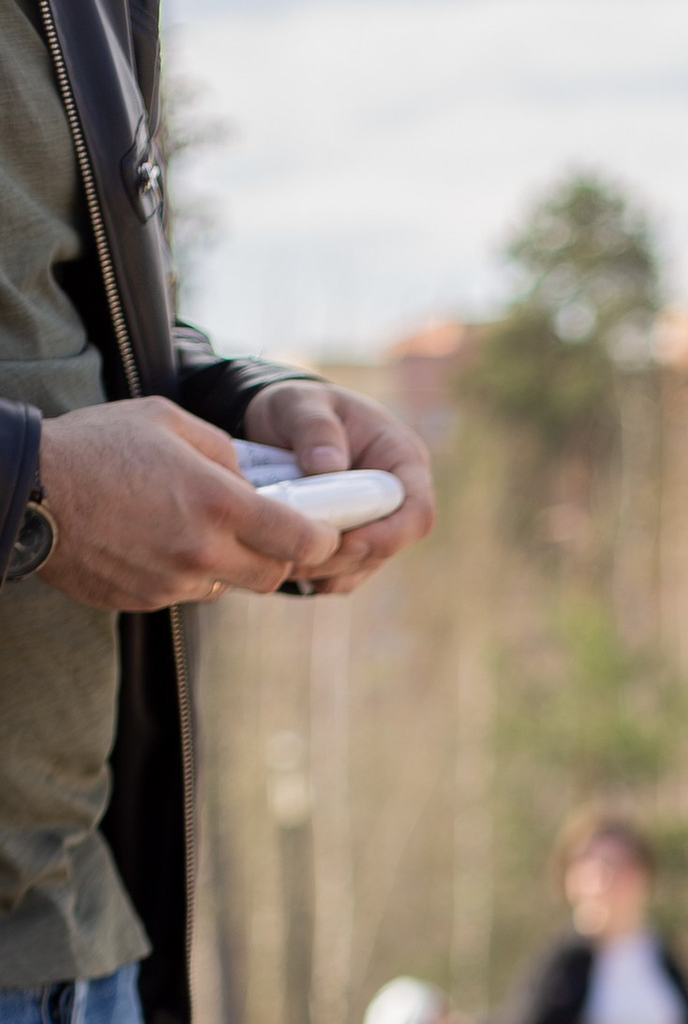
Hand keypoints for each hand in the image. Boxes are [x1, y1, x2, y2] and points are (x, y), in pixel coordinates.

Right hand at [37, 398, 332, 607]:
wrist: (31, 489)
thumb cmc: (98, 445)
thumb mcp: (168, 422)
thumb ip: (223, 452)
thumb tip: (254, 480)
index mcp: (218, 504)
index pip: (301, 542)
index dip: (321, 540)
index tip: (321, 532)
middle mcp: (203, 553)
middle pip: (272, 576)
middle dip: (274, 556)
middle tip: (260, 531)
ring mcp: (174, 583)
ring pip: (227, 587)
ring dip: (225, 564)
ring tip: (189, 526)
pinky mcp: (147, 601)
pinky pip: (184, 593)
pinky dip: (183, 573)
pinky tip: (153, 541)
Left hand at [237, 380, 434, 592]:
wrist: (280, 424)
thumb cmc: (298, 407)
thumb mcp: (300, 403)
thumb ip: (315, 428)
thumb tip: (329, 466)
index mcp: (402, 459)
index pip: (418, 511)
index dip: (389, 535)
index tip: (346, 541)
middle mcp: (398, 500)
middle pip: (388, 547)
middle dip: (345, 557)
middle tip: (298, 555)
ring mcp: (377, 525)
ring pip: (364, 566)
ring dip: (326, 570)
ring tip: (282, 558)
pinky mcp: (355, 545)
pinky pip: (345, 575)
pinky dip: (318, 577)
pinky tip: (288, 565)